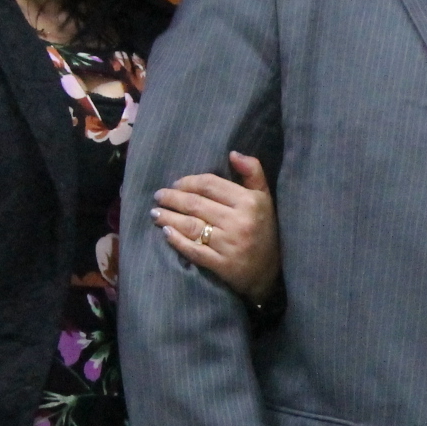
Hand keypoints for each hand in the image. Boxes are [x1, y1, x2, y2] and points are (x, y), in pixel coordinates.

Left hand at [154, 152, 280, 302]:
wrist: (271, 272)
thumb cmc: (264, 229)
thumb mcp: (265, 198)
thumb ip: (253, 172)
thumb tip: (233, 153)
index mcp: (249, 202)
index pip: (210, 185)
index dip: (188, 182)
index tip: (176, 184)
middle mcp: (239, 222)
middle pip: (196, 204)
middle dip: (172, 198)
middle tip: (158, 196)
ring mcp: (229, 244)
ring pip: (191, 226)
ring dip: (168, 217)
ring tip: (155, 213)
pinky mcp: (222, 265)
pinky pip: (193, 250)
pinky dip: (176, 240)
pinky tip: (165, 232)